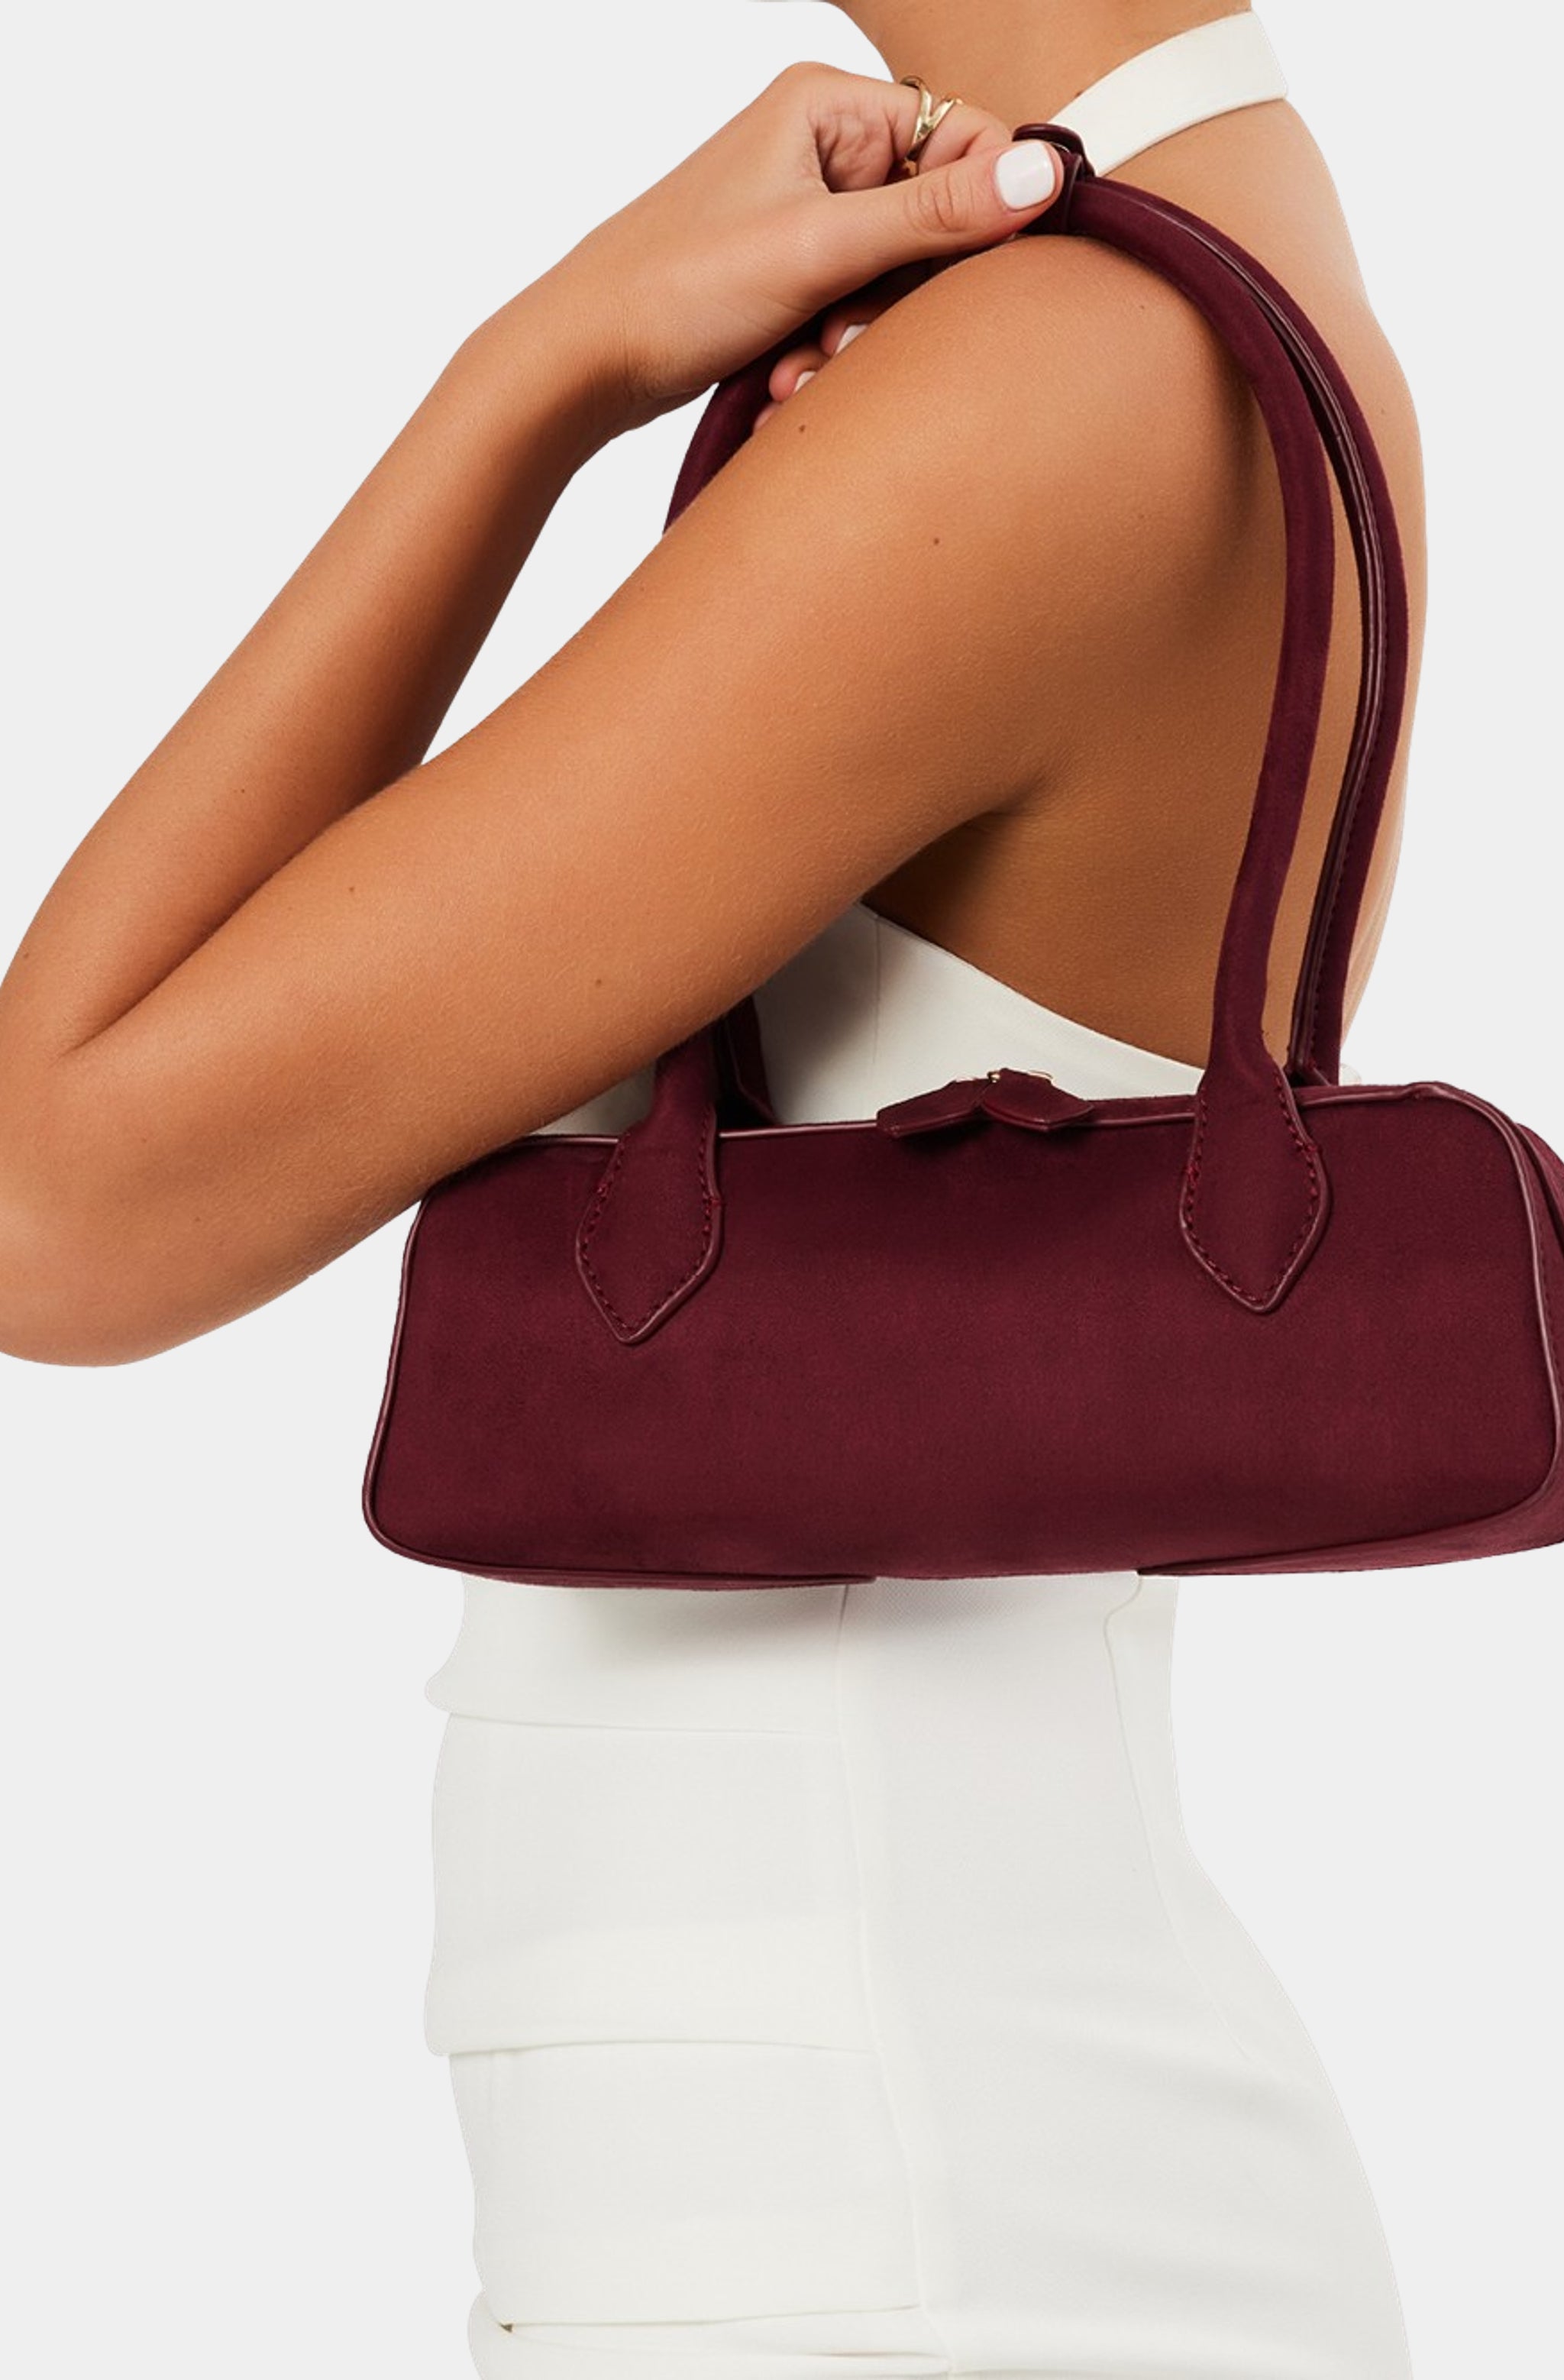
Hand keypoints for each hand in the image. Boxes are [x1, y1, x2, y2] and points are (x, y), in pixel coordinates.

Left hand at [549, 61, 1063, 434]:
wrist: (583, 361)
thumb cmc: (676, 288)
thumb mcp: (819, 250)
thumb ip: (937, 217)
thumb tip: (1045, 176)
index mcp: (830, 107)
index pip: (966, 140)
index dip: (983, 215)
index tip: (973, 285)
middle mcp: (823, 146)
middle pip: (933, 220)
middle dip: (896, 298)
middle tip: (842, 336)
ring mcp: (806, 209)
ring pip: (893, 278)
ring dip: (857, 338)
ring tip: (799, 364)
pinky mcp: (790, 269)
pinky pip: (851, 309)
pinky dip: (827, 351)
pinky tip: (783, 378)